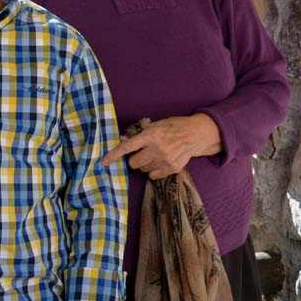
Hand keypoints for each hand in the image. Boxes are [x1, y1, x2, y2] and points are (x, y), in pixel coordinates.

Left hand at [101, 114, 221, 178]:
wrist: (196, 134)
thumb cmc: (173, 126)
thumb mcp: (155, 125)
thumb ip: (139, 134)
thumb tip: (122, 140)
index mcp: (151, 135)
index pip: (128, 147)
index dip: (114, 155)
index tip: (104, 162)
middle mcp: (158, 149)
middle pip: (134, 163)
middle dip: (134, 159)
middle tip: (142, 153)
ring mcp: (166, 161)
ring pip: (143, 170)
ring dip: (145, 164)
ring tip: (154, 155)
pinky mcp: (173, 169)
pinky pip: (153, 176)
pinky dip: (153, 170)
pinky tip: (161, 161)